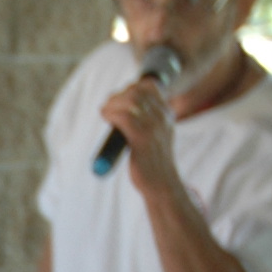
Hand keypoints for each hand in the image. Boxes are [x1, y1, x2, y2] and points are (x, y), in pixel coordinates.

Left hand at [100, 78, 180, 193]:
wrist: (162, 184)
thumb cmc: (153, 162)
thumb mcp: (156, 136)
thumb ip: (147, 121)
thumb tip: (124, 109)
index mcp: (166, 114)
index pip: (150, 86)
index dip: (131, 87)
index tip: (119, 99)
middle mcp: (162, 117)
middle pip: (136, 91)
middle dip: (118, 96)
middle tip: (108, 108)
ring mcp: (153, 127)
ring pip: (129, 100)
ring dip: (112, 103)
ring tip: (105, 113)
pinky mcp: (142, 139)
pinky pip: (123, 116)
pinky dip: (110, 113)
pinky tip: (105, 117)